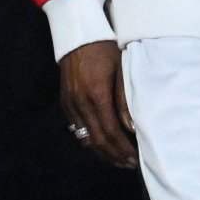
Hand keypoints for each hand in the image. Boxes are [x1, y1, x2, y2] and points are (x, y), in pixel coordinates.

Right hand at [59, 40, 137, 168]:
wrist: (77, 34)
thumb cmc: (105, 48)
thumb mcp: (121, 68)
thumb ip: (124, 99)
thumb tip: (131, 128)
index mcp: (97, 94)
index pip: (110, 131)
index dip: (122, 148)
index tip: (135, 158)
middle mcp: (81, 103)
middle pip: (97, 140)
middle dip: (114, 155)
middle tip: (129, 164)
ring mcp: (70, 104)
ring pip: (84, 138)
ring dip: (101, 152)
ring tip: (117, 160)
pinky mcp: (65, 102)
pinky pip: (77, 128)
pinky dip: (89, 140)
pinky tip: (101, 144)